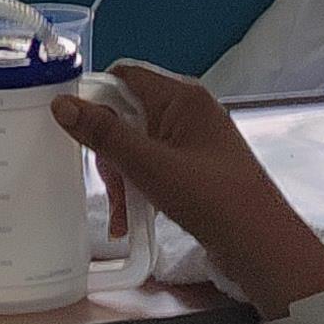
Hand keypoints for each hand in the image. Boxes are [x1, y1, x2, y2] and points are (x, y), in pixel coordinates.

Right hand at [52, 62, 323, 309]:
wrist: (262, 247)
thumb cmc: (210, 199)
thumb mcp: (150, 166)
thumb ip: (104, 134)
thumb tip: (60, 103)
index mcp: (183, 97)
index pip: (124, 75)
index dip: (95, 97)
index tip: (73, 130)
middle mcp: (189, 111)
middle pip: (127, 114)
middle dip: (109, 151)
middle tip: (108, 186)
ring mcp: (193, 140)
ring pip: (137, 145)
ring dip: (122, 177)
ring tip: (121, 215)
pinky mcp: (196, 167)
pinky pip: (153, 165)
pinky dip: (139, 187)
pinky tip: (131, 219)